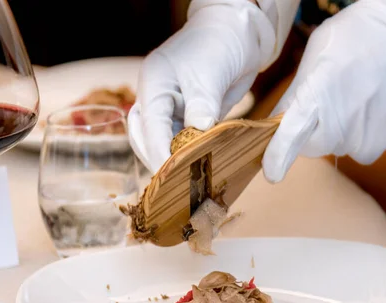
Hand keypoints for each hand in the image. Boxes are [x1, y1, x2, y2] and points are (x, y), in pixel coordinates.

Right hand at [127, 0, 275, 172]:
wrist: (238, 34)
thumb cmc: (219, 44)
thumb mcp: (209, 73)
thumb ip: (202, 103)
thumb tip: (198, 132)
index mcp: (154, 85)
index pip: (150, 127)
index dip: (159, 153)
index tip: (171, 177)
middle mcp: (158, 100)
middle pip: (148, 140)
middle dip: (162, 162)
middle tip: (182, 184)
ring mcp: (172, 110)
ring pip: (166, 145)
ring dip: (177, 162)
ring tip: (193, 182)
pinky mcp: (189, 118)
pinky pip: (185, 142)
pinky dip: (192, 156)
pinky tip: (203, 168)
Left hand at [262, 0, 385, 182]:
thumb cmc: (353, 42)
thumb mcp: (314, 58)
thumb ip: (295, 95)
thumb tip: (279, 124)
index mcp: (316, 94)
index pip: (290, 134)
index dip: (277, 156)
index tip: (271, 174)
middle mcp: (338, 121)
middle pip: (311, 147)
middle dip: (311, 133)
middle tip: (326, 105)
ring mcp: (361, 135)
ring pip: (336, 148)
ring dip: (339, 133)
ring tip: (354, 101)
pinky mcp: (381, 143)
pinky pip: (360, 151)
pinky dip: (361, 137)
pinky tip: (369, 111)